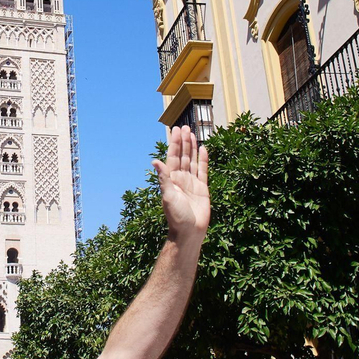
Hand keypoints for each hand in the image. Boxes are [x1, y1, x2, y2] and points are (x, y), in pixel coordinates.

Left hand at [153, 126, 209, 242]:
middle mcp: (181, 179)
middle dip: (183, 142)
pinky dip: (203, 160)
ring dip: (192, 148)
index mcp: (171, 179)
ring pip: (192, 161)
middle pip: (182, 156)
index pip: (173, 157)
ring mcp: (192, 183)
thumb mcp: (168, 195)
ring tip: (193, 134)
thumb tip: (155, 161)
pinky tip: (203, 149)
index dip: (174, 143)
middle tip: (184, 127)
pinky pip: (203, 171)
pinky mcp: (202, 188)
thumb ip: (164, 177)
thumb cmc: (176, 216)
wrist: (189, 232)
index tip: (176, 130)